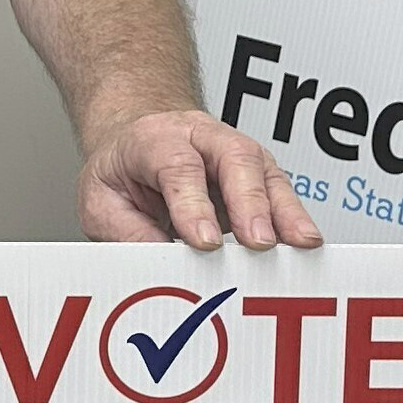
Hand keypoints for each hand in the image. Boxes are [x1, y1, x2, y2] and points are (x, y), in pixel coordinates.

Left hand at [78, 109, 323, 250]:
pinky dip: (293, 217)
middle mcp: (200, 137)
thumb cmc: (121, 172)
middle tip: (258, 241)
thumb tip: (160, 265)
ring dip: (284, 209)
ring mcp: (233, 151)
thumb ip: (127, 233)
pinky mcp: (256, 172)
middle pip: (234, 156)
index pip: (177, 165)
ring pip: (265, 170)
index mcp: (154, 139)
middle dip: (249, 201)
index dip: (194, 204)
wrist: (136, 141)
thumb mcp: (100, 203)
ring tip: (299, 243)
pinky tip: (302, 241)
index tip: (205, 242)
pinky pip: (279, 189)